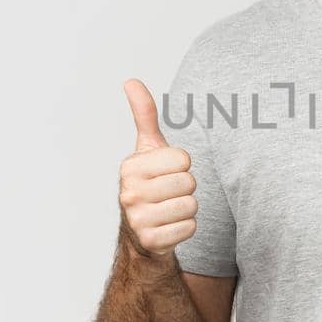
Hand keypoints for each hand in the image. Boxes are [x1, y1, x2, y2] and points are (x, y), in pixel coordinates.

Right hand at [119, 78, 198, 258]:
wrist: (142, 232)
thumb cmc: (151, 182)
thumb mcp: (147, 148)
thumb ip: (144, 115)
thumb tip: (131, 81)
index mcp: (130, 167)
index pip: (183, 158)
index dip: (182, 165)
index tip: (167, 172)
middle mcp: (129, 192)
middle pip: (189, 182)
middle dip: (186, 187)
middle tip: (170, 192)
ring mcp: (138, 219)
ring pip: (191, 205)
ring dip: (187, 208)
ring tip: (170, 208)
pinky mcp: (151, 241)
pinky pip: (190, 228)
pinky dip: (186, 227)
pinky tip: (170, 225)